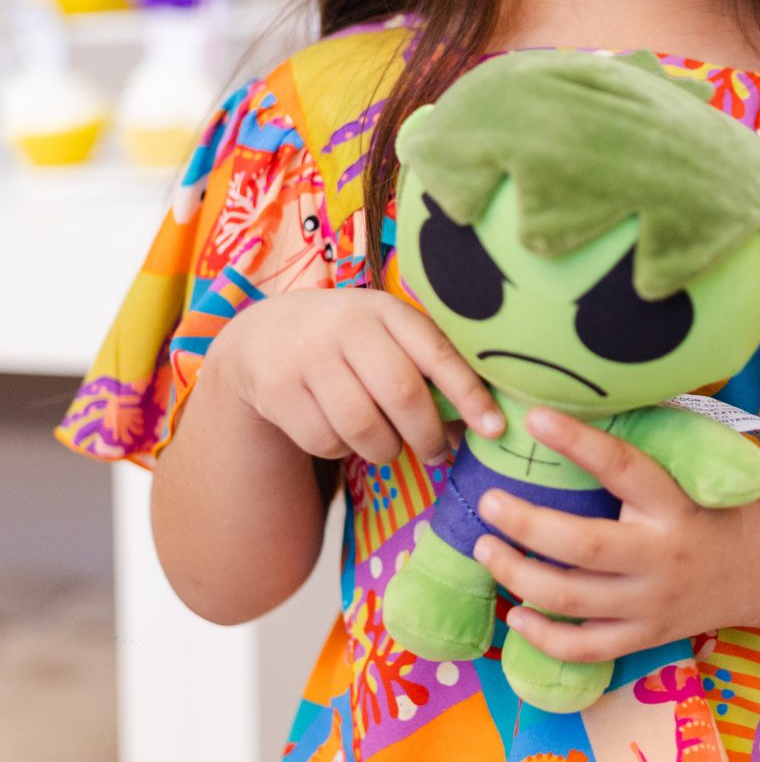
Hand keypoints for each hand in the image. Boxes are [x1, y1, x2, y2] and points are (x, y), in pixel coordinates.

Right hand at [209, 288, 503, 466]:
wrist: (262, 337)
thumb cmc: (347, 342)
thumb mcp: (385, 336)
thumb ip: (427, 368)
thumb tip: (477, 426)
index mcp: (385, 309)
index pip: (436, 352)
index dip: (469, 394)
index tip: (495, 429)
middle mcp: (346, 326)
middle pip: (402, 395)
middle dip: (428, 435)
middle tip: (438, 452)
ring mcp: (307, 357)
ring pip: (364, 428)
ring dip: (385, 449)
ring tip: (387, 443)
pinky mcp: (277, 391)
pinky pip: (326, 442)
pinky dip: (343, 450)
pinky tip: (341, 433)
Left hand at [469, 406, 759, 665]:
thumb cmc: (714, 512)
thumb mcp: (693, 477)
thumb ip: (641, 458)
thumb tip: (577, 411)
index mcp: (674, 506)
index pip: (623, 468)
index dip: (578, 442)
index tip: (534, 418)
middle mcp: (663, 558)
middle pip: (584, 547)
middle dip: (526, 526)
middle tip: (489, 502)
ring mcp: (653, 605)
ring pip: (573, 600)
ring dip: (518, 576)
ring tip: (485, 549)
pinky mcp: (645, 638)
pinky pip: (584, 648)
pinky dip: (543, 637)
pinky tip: (515, 614)